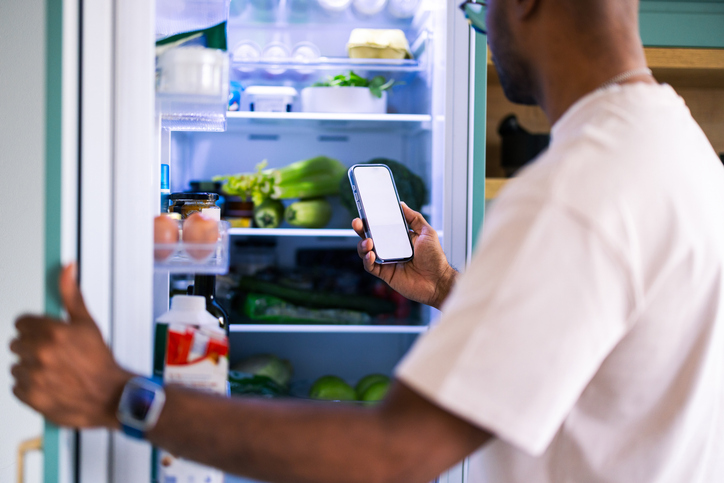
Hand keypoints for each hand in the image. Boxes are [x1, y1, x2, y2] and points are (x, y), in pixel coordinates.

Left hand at [10, 263, 132, 428]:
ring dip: (31, 368)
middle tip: (54, 355)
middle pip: (17, 344)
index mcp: (53, 332)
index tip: (45, 336)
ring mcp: (34, 375)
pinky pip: (16, 386)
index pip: (21, 323)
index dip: (34, 329)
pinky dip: (30, 387)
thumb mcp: (88, 324)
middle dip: (33, 348)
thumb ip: (71, 295)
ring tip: (53, 371)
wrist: (110, 397)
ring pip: (16, 365)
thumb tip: (67, 269)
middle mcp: (41, 353)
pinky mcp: (30, 395)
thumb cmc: (101, 362)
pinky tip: (48, 384)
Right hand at [352, 203, 456, 309]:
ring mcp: (386, 261)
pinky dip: (367, 260)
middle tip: (357, 222)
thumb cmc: (435, 258)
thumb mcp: (426, 232)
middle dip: (361, 229)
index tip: (365, 210)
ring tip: (368, 242)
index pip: (381, 226)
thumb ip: (414, 217)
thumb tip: (401, 204)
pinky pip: (370, 266)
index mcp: (398, 237)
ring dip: (362, 245)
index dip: (371, 219)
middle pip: (369, 237)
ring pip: (366, 251)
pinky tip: (371, 254)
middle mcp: (390, 248)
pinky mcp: (385, 273)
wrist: (438, 281)